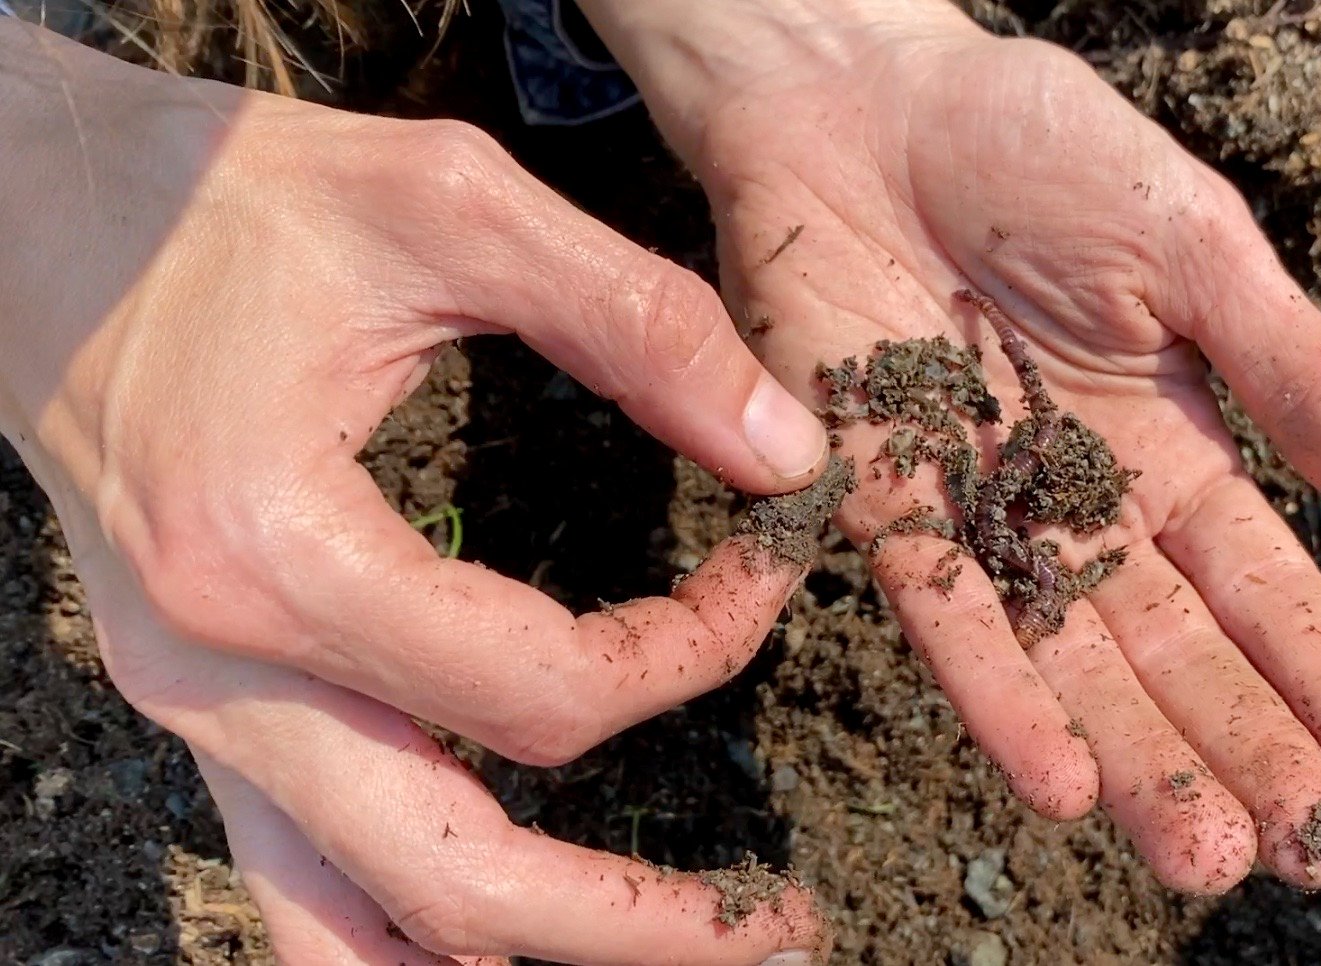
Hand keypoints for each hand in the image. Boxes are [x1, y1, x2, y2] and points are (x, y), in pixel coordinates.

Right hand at [0, 22, 827, 963]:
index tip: (762, 578)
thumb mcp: (450, 204)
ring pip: (357, 934)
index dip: (692, 660)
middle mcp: (219, 677)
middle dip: (638, 922)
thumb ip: (636, 322)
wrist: (31, 214)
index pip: (544, 696)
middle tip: (783, 926)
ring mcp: (191, 716)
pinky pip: (299, 883)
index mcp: (277, 554)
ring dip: (526, 955)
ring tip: (675, 948)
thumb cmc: (224, 199)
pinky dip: (405, 936)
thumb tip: (786, 449)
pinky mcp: (194, 711)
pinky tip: (511, 931)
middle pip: (460, 885)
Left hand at [583, 0, 1320, 892]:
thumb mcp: (1200, 253)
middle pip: (1174, 655)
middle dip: (1246, 755)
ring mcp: (977, 517)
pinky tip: (1061, 784)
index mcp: (1169, 453)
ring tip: (1209, 858)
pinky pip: (939, 613)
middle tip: (1316, 857)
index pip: (1267, 590)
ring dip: (1137, 763)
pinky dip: (997, 697)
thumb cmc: (1039, 153)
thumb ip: (1300, 380)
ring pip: (1067, 664)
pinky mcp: (872, 501)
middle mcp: (1078, 511)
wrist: (865, 102)